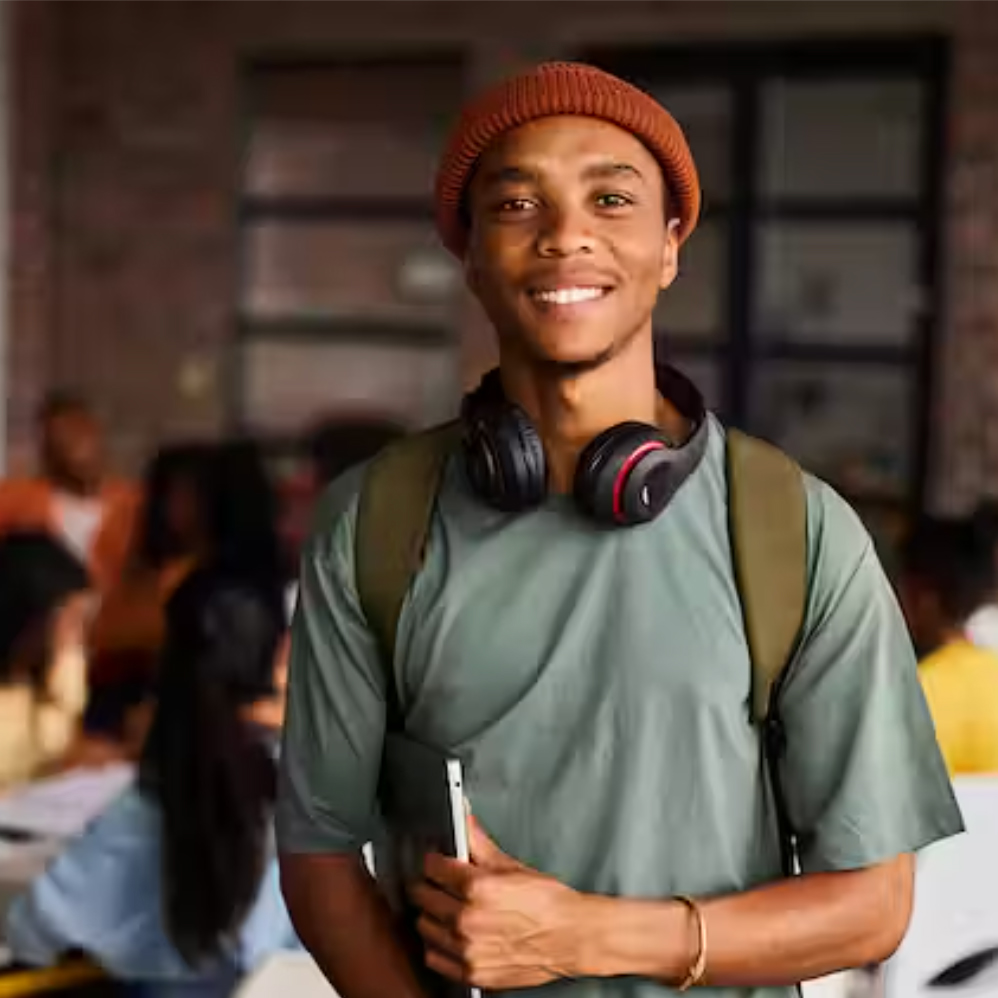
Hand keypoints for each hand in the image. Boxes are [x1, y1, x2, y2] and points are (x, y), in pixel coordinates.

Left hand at [408, 814, 591, 989]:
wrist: (572, 937)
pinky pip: (434, 956)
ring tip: (445, 907)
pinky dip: (436, 944)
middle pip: (423, 895)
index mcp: (477, 887)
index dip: (433, 860)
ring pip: (424, 925)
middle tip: (439, 882)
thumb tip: (464, 819)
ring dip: (431, 914)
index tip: (436, 861)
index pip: (432, 867)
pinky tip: (448, 934)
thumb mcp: (511, 865)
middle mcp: (468, 919)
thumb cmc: (548, 903)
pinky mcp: (471, 972)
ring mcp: (468, 949)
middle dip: (429, 884)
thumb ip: (479, 843)